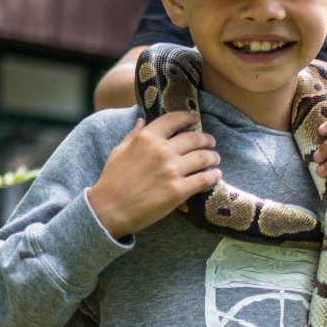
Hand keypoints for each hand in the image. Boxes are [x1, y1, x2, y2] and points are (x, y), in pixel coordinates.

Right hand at [88, 113, 220, 239]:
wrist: (110, 209)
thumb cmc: (112, 180)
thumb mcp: (119, 151)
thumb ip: (133, 135)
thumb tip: (141, 120)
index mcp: (146, 138)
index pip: (173, 120)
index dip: (188, 117)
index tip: (195, 119)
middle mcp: (162, 151)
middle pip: (194, 139)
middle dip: (206, 139)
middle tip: (211, 142)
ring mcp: (172, 171)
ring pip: (203, 157)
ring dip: (213, 157)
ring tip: (215, 159)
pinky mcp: (178, 191)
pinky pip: (204, 179)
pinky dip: (213, 176)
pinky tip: (216, 175)